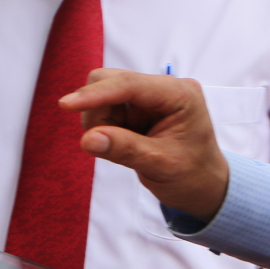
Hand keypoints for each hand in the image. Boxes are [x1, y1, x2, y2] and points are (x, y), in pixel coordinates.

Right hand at [59, 69, 231, 222]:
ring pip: (103, 94)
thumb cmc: (192, 176)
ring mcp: (150, 96)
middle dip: (97, 110)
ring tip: (120, 147)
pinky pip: (106, 107)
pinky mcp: (139, 106)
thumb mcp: (160, 165)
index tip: (66, 105)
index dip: (95, 95)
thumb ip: (124, 149)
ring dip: (100, 120)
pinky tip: (121, 141)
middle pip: (111, 81)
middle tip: (103, 141)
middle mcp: (164, 88)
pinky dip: (104, 125)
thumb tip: (87, 140)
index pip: (129, 85)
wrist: (203, 187)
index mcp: (179, 95)